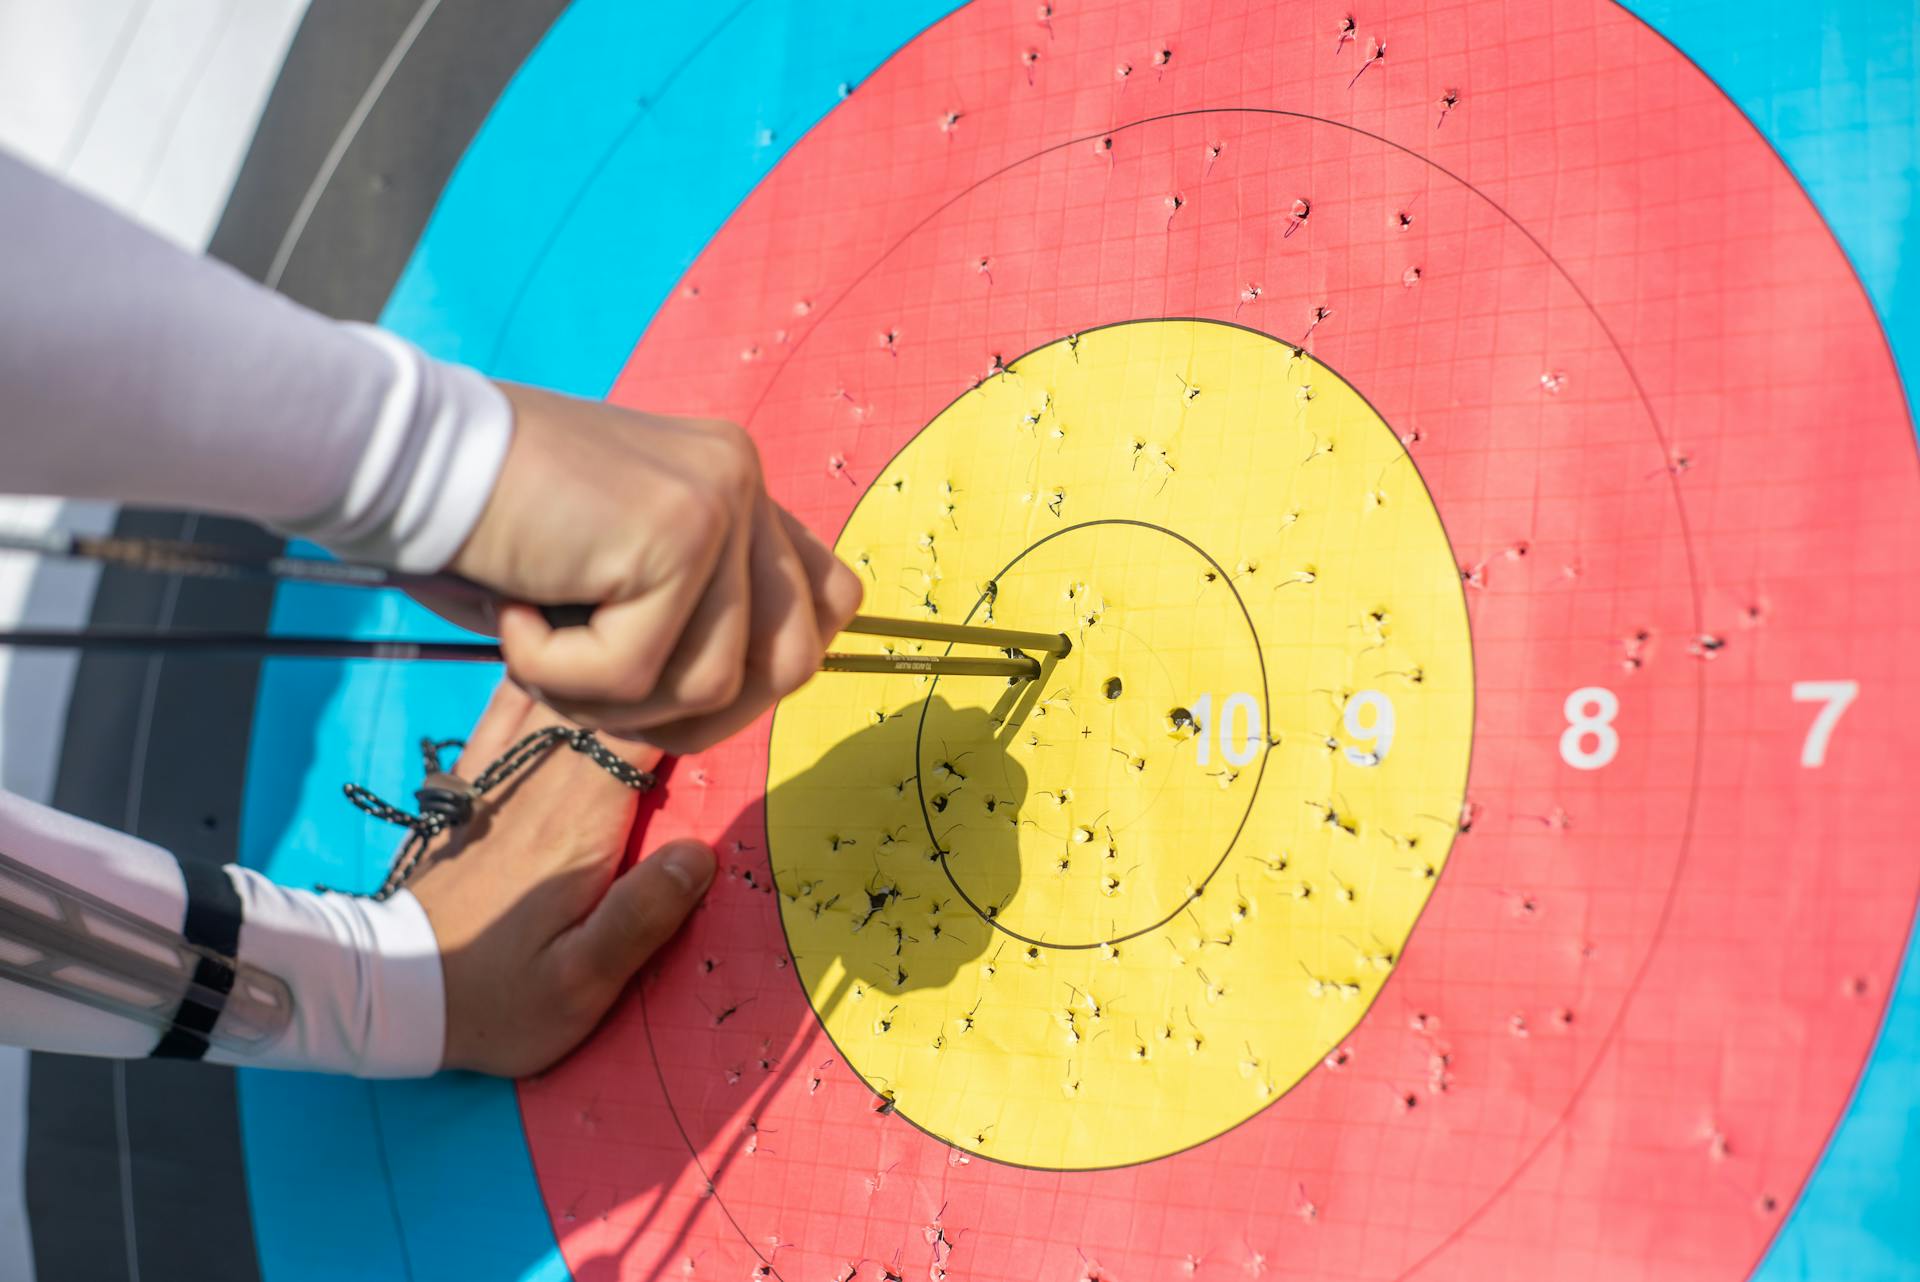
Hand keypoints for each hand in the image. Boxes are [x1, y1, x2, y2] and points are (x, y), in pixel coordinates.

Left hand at [407, 682, 715, 1076]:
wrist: (392, 994)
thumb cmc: (498, 1001)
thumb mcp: (580, 985)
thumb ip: (641, 918)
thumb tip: (700, 851)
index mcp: (578, 829)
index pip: (642, 736)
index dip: (687, 707)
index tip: (723, 699)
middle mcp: (539, 788)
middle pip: (606, 701)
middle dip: (655, 680)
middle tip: (699, 670)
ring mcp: (499, 778)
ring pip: (556, 688)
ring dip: (601, 668)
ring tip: (642, 647)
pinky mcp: (471, 782)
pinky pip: (505, 704)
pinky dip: (537, 671)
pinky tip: (560, 656)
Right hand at [444, 383, 862, 751]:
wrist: (405, 458)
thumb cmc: (488, 525)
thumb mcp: (612, 571)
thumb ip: (688, 611)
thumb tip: (739, 696)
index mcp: (734, 480)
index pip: (828, 603)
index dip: (761, 672)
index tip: (674, 687)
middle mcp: (742, 477)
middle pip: (790, 662)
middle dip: (696, 715)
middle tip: (599, 692)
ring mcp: (718, 501)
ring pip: (712, 684)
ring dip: (613, 699)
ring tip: (540, 643)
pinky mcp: (675, 535)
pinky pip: (639, 675)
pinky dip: (561, 676)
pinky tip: (514, 612)